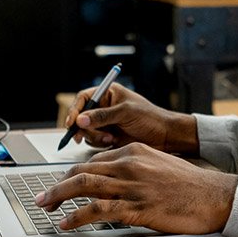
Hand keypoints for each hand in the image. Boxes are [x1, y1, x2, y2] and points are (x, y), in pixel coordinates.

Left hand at [34, 143, 237, 234]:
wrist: (215, 196)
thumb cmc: (192, 185)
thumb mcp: (160, 165)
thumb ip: (136, 168)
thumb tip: (116, 180)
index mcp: (135, 151)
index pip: (94, 161)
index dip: (72, 174)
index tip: (61, 185)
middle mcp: (130, 164)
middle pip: (82, 171)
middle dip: (57, 185)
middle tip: (43, 196)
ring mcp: (132, 185)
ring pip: (84, 186)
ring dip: (58, 196)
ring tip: (45, 207)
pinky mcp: (137, 207)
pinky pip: (98, 210)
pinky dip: (77, 216)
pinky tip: (67, 223)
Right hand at [63, 83, 198, 153]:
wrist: (165, 136)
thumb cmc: (150, 118)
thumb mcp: (125, 112)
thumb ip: (102, 116)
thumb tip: (80, 120)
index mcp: (108, 93)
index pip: (84, 98)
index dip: (75, 110)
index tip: (71, 122)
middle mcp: (105, 107)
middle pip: (81, 116)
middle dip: (84, 127)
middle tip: (86, 134)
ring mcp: (106, 123)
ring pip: (86, 130)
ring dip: (94, 136)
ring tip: (110, 138)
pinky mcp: (108, 137)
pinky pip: (94, 140)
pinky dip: (99, 143)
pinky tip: (113, 142)